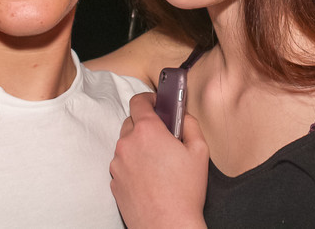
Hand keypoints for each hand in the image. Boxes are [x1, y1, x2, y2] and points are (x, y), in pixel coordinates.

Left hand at [110, 93, 208, 228]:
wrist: (168, 225)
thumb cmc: (185, 191)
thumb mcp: (200, 150)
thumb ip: (190, 124)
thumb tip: (183, 115)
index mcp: (147, 131)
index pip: (139, 101)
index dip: (149, 99)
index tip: (157, 103)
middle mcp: (127, 144)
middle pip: (131, 122)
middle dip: (146, 126)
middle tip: (164, 137)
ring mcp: (117, 164)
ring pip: (126, 145)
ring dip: (139, 147)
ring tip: (159, 163)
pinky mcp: (114, 182)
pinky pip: (122, 165)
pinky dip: (133, 165)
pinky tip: (150, 178)